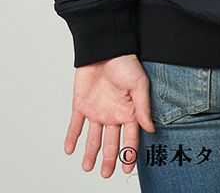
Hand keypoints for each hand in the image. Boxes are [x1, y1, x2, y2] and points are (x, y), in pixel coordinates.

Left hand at [64, 53, 154, 178]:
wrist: (103, 46)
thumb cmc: (125, 62)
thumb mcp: (139, 84)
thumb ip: (143, 107)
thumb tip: (149, 130)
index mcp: (129, 111)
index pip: (130, 138)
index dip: (129, 154)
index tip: (127, 169)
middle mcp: (113, 114)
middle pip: (111, 142)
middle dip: (109, 159)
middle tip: (106, 174)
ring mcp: (97, 110)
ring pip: (93, 138)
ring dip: (90, 153)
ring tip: (87, 168)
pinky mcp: (81, 104)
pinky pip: (76, 124)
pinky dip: (72, 137)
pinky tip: (69, 149)